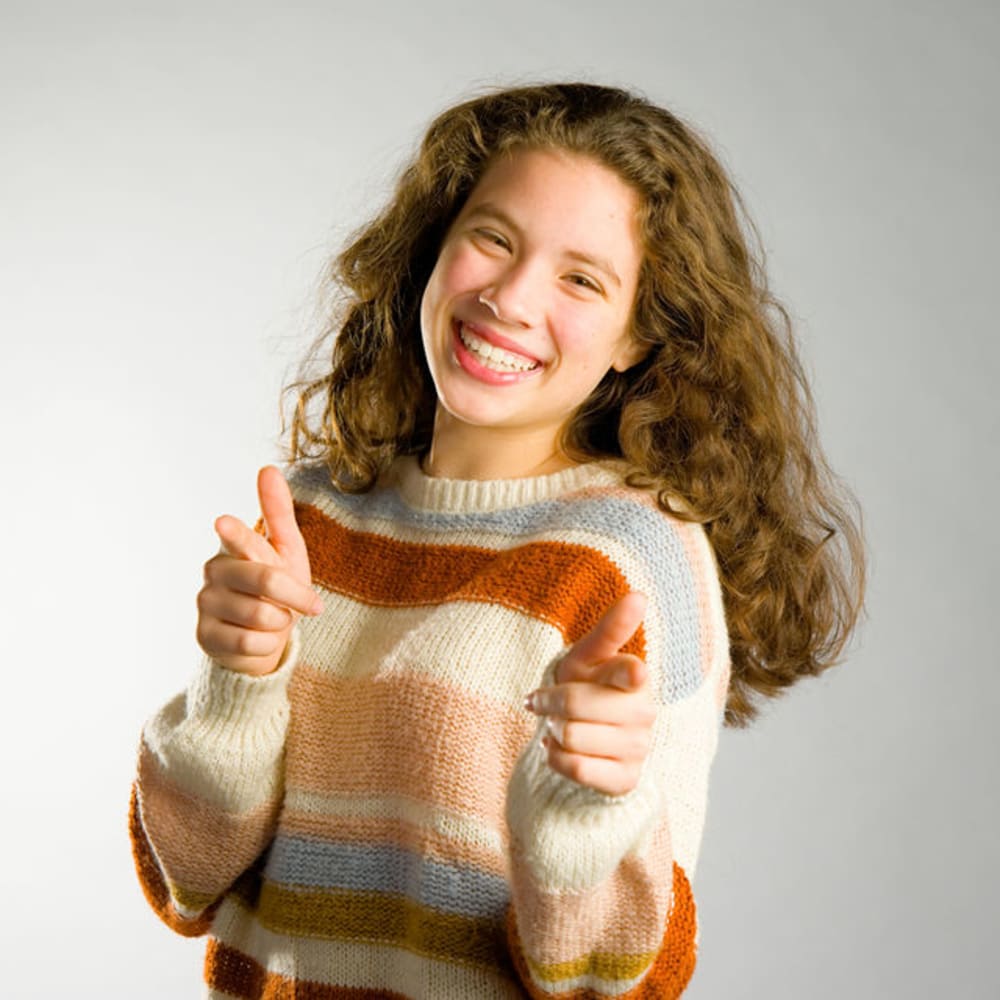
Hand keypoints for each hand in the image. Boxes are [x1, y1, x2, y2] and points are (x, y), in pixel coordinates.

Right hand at [195, 466, 321, 675]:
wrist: (263, 637)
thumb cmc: (277, 588)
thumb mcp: (286, 550)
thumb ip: (278, 513)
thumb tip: (268, 468)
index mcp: (233, 546)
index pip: (241, 539)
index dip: (236, 533)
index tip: (224, 522)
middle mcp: (214, 570)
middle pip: (265, 580)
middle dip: (297, 596)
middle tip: (312, 605)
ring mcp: (205, 604)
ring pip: (261, 615)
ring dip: (282, 622)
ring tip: (276, 618)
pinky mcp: (205, 636)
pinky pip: (251, 643)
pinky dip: (269, 644)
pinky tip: (261, 639)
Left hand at [525, 591, 655, 795]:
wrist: (584, 737)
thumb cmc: (585, 685)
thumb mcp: (588, 655)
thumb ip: (610, 628)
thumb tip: (639, 595)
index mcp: (635, 677)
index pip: (631, 672)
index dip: (627, 673)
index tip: (630, 674)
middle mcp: (644, 712)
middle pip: (575, 705)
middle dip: (549, 703)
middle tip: (546, 703)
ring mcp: (637, 747)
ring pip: (572, 736)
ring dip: (552, 730)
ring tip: (559, 726)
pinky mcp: (625, 779)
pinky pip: (576, 768)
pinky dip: (556, 757)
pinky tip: (561, 750)